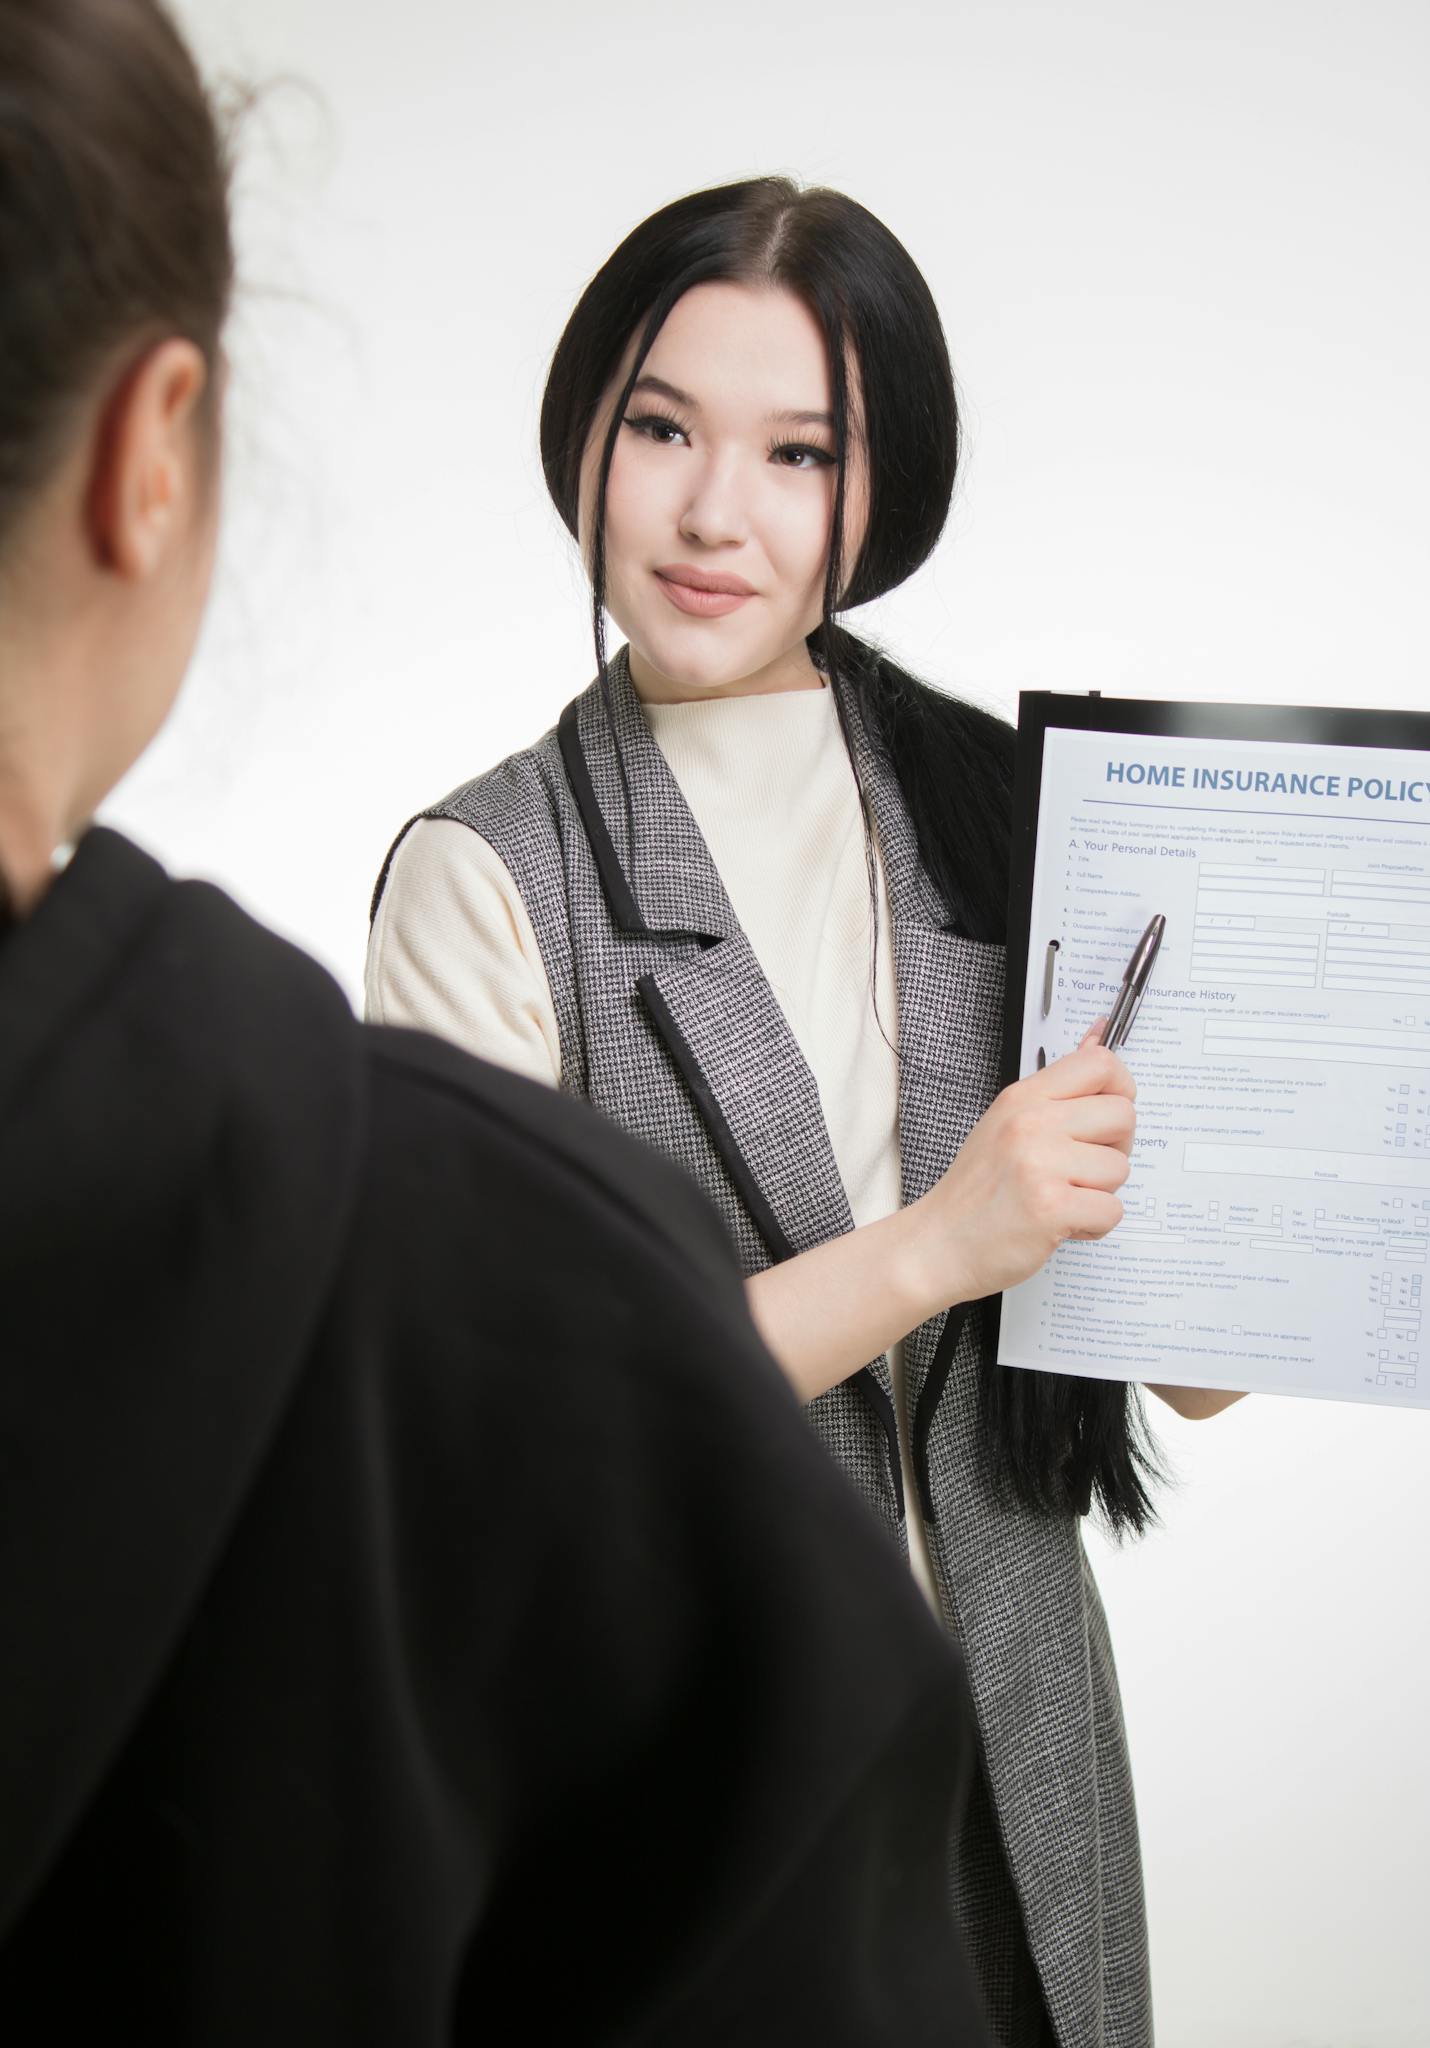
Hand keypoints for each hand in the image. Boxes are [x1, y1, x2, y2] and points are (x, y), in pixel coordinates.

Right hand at [903, 1023, 1135, 1309]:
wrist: (938, 1243)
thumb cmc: (976, 1190)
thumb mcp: (1008, 1122)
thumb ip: (1058, 1088)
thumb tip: (1099, 1037)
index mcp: (1023, 1098)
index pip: (1100, 1065)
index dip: (1120, 1089)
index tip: (1106, 1115)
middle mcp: (1031, 1123)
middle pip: (1123, 1116)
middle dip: (1115, 1148)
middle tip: (1082, 1167)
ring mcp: (1040, 1164)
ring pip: (1120, 1168)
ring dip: (1100, 1192)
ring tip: (1061, 1198)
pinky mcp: (1050, 1206)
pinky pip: (1112, 1210)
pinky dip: (1093, 1224)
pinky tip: (1061, 1223)